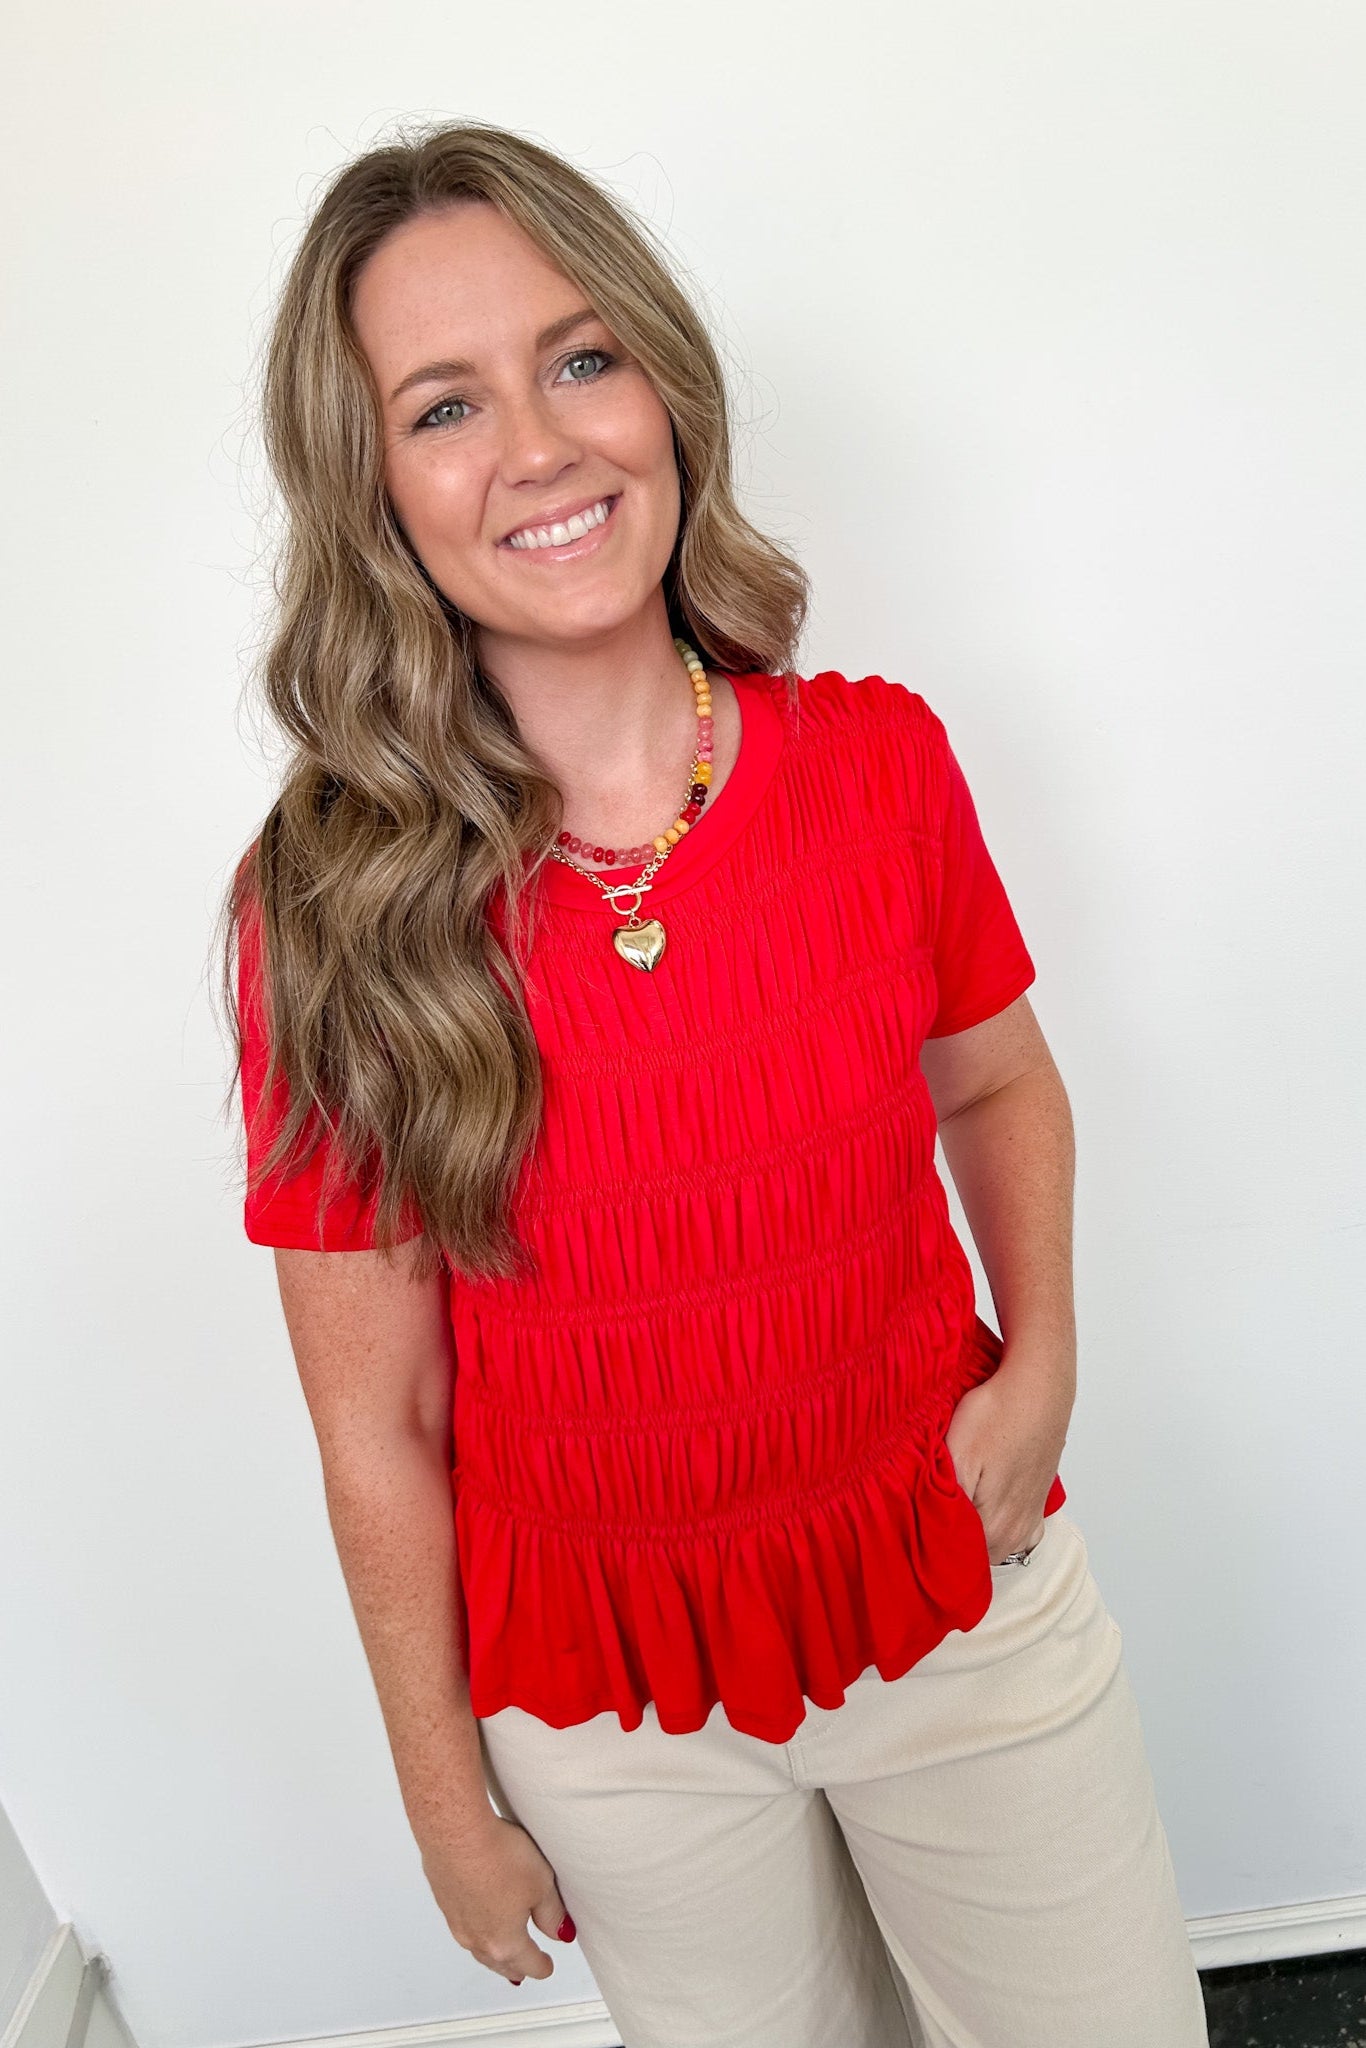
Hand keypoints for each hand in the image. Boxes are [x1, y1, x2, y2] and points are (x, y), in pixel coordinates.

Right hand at [420, 1813, 575, 1985]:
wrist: (455, 1832)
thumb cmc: (497, 1856)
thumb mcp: (541, 1884)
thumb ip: (552, 1913)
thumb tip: (560, 1932)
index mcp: (505, 1941)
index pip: (529, 1963)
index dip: (542, 1967)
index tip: (547, 1967)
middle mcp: (477, 1938)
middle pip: (500, 1963)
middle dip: (514, 1968)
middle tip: (523, 1971)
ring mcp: (457, 1920)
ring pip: (477, 1949)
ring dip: (491, 1954)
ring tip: (498, 1953)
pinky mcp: (444, 1899)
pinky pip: (462, 1926)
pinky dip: (474, 1929)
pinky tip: (477, 1918)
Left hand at [944, 1351, 1071, 1564]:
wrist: (1038, 1387)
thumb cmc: (996, 1414)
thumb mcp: (954, 1457)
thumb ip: (943, 1505)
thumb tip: (928, 1539)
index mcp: (993, 1530)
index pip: (956, 1565)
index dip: (930, 1553)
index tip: (912, 1535)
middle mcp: (1015, 1534)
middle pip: (974, 1558)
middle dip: (950, 1545)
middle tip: (925, 1516)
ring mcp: (1029, 1518)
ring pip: (993, 1544)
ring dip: (973, 1533)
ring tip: (952, 1506)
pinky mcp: (1037, 1500)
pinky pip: (1013, 1529)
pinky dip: (996, 1523)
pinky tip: (983, 1502)